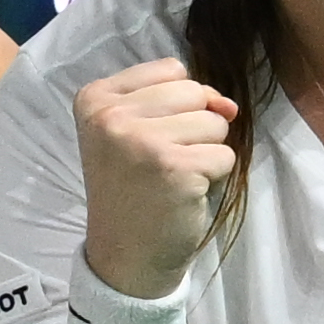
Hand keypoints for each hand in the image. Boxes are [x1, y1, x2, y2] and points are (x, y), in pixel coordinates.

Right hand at [72, 57, 243, 299]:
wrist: (125, 253)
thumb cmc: (134, 187)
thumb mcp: (135, 129)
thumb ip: (179, 101)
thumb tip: (229, 106)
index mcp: (94, 98)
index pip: (171, 70)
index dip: (177, 103)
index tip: (148, 137)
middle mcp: (110, 117)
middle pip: (194, 92)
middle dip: (193, 126)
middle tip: (161, 161)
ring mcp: (141, 142)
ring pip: (214, 122)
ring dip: (205, 151)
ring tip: (173, 176)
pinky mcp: (175, 168)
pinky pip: (225, 154)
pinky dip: (214, 176)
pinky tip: (184, 192)